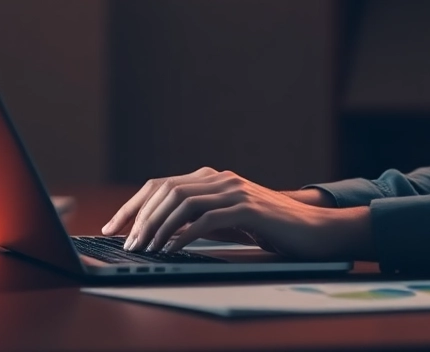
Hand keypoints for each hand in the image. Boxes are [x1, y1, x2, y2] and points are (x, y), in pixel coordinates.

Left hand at [101, 167, 371, 260]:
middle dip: (140, 217)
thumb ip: (202, 218)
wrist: (315, 230)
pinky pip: (206, 220)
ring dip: (158, 227)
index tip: (114, 227)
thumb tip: (163, 233)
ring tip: (144, 248)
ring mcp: (235, 190)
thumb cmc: (272, 229)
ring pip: (182, 202)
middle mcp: (221, 179)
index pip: (161, 185)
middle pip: (166, 190)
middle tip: (127, 243)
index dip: (133, 205)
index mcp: (213, 178)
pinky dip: (183, 236)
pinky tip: (171, 250)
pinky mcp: (248, 208)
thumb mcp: (230, 220)